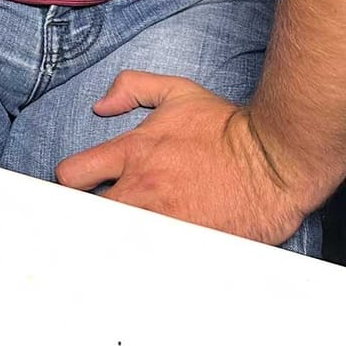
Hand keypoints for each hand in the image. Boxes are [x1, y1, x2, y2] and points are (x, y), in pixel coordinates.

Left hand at [55, 71, 312, 244]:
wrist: (275, 158)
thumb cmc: (228, 127)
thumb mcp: (177, 91)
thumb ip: (132, 87)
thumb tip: (100, 105)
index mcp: (132, 153)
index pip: (72, 176)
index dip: (69, 185)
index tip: (77, 190)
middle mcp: (142, 189)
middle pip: (87, 217)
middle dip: (85, 220)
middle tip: (93, 221)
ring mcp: (165, 219)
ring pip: (117, 241)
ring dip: (114, 241)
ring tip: (116, 242)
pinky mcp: (190, 242)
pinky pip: (156, 258)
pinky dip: (147, 258)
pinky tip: (148, 256)